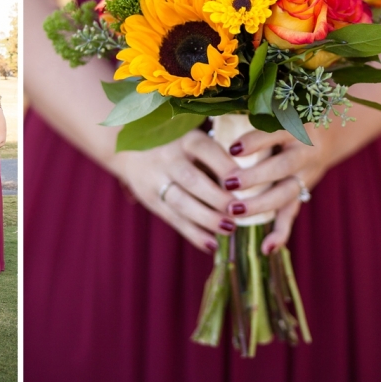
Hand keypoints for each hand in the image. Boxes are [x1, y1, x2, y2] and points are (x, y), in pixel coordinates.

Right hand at [106, 129, 240, 253]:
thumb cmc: (177, 143)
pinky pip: (173, 219)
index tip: (243, 181)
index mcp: (184, 137)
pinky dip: (193, 234)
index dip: (224, 165)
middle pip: (192, 179)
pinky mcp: (150, 199)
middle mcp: (168, 157)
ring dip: (207, 218)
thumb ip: (215, 154)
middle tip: (239, 211)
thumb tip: (250, 178)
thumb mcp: (192, 137)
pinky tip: (211, 245)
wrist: (130, 149)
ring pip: (181, 202)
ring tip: (229, 229)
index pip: (205, 149)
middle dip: (217, 198)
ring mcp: (156, 179)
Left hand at [217, 125, 335, 253]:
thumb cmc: (284, 120)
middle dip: (255, 177)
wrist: (326, 135)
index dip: (254, 141)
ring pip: (286, 193)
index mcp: (293, 127)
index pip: (274, 134)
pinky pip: (293, 215)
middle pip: (281, 167)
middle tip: (228, 184)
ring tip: (234, 211)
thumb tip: (210, 114)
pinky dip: (280, 233)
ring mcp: (305, 176)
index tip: (231, 149)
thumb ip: (250, 117)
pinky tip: (265, 248)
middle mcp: (303, 152)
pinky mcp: (303, 195)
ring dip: (261, 204)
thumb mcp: (274, 113)